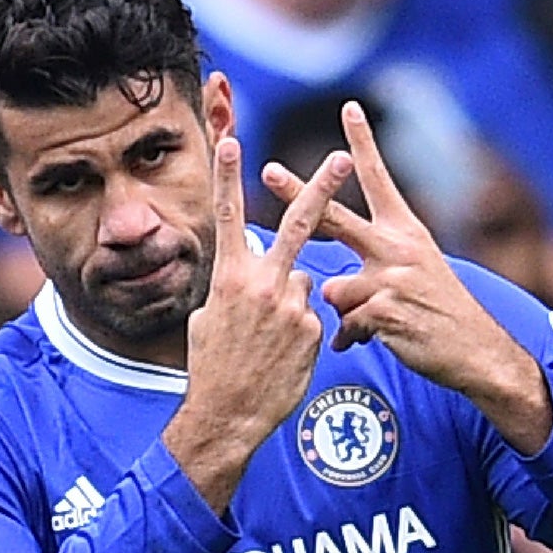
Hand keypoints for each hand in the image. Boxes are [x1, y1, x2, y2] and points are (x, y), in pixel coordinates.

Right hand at [162, 139, 348, 513]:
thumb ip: (236, 286)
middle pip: (297, 225)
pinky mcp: (313, 329)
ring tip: (271, 337)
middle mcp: (263, 285)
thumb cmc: (213, 366)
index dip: (229, 176)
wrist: (229, 414)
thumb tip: (257, 271)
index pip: (229, 215)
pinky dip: (302, 330)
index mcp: (229, 277)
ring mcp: (291, 307)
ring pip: (305, 281)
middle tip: (342, 158)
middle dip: (321, 188)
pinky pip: (313, 316)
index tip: (232, 139)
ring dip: (294, 299)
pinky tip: (284, 354)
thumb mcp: (210, 318)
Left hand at [259, 101, 552, 454]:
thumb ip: (375, 268)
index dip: (363, 144)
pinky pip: (346, 322)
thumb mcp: (417, 275)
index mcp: (405, 231)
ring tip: (374, 323)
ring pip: (334, 289)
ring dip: (346, 312)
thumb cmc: (442, 315)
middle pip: (334, 217)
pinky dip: (353, 337)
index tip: (349, 108)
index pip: (379, 180)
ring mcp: (391, 277)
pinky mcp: (385, 309)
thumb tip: (331, 287)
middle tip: (268, 170)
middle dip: (298, 194)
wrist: (476, 351)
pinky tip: (374, 340)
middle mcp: (397, 247)